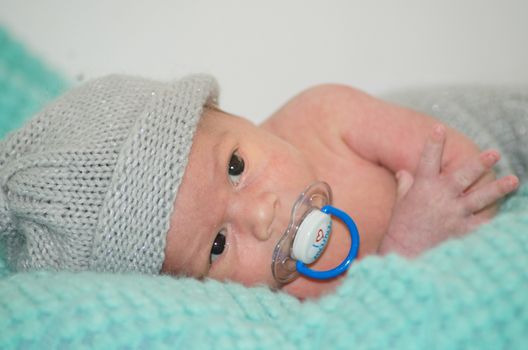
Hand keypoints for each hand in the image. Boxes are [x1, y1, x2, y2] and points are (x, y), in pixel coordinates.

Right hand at [379, 124, 518, 256]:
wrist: (403, 251)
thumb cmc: (400, 225)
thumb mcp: (401, 202)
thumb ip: (405, 185)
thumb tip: (403, 172)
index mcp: (423, 186)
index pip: (428, 159)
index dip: (433, 143)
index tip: (439, 129)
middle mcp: (440, 197)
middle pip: (463, 176)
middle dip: (479, 163)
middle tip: (494, 153)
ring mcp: (452, 213)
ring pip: (480, 198)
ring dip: (498, 188)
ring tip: (514, 180)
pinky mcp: (461, 230)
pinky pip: (482, 223)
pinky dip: (494, 219)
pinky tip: (508, 216)